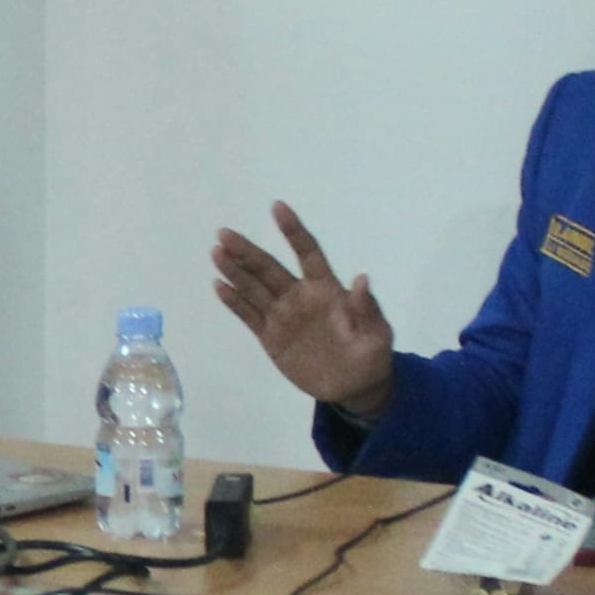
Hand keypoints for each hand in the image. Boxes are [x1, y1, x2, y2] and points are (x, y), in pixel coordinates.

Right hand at [211, 201, 394, 414]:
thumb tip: (362, 278)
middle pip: (270, 268)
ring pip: (254, 288)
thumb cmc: (371, 354)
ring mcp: (284, 315)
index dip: (293, 231)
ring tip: (216, 252)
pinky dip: (234, 302)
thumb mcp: (377, 333)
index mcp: (327, 288)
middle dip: (248, 251)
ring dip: (235, 270)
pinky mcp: (271, 336)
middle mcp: (300, 295)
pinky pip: (249, 315)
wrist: (354, 387)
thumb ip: (367, 308)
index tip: (277, 207)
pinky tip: (218, 286)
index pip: (307, 252)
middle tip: (224, 234)